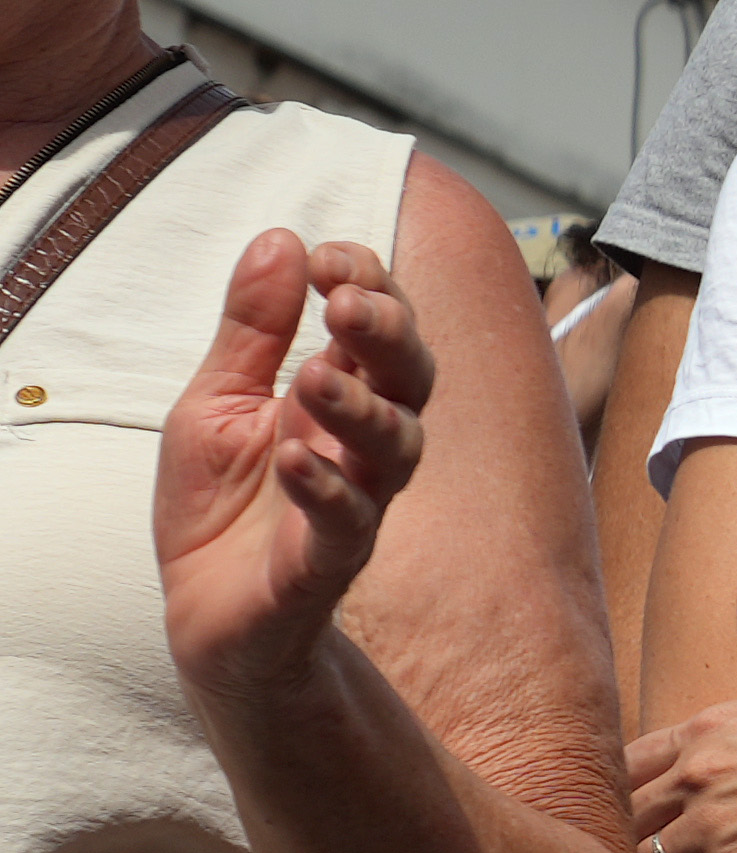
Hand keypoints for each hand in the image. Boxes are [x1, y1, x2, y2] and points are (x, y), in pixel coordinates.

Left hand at [153, 229, 426, 715]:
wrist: (207, 613)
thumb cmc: (221, 507)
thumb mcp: (213, 400)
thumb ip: (249, 329)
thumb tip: (280, 239)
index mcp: (338, 396)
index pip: (379, 327)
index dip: (367, 285)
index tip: (328, 258)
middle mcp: (362, 444)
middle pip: (412, 377)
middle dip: (389, 333)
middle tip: (346, 303)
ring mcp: (356, 501)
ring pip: (396, 449)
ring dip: (361, 409)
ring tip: (313, 379)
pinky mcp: (327, 563)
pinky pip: (348, 525)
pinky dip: (326, 490)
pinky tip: (294, 460)